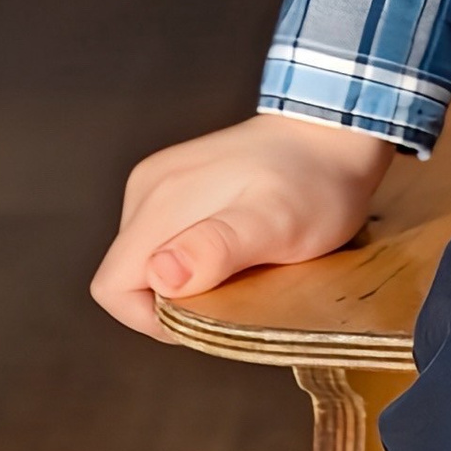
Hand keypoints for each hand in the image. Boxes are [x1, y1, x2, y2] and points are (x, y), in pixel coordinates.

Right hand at [91, 111, 394, 340]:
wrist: (337, 132)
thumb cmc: (316, 184)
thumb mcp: (277, 224)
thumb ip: (218, 249)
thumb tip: (162, 275)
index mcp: (159, 200)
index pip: (113, 287)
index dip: (152, 318)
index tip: (208, 311)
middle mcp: (148, 187)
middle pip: (128, 276)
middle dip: (174, 298)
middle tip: (235, 288)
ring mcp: (160, 181)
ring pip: (148, 259)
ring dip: (186, 278)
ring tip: (241, 263)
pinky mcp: (176, 181)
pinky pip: (166, 238)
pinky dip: (194, 256)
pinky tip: (236, 245)